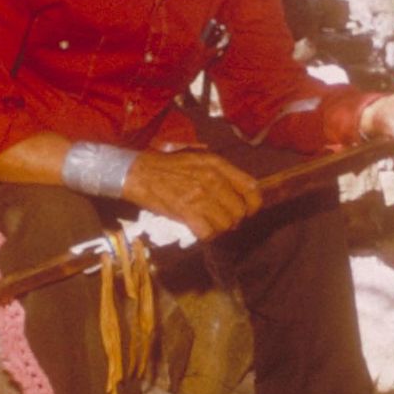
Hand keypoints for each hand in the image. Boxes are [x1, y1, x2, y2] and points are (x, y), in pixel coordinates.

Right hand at [122, 150, 261, 239]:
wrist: (139, 173)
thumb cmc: (167, 166)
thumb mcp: (197, 157)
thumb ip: (219, 171)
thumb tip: (236, 190)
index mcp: (217, 164)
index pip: (251, 187)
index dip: (254, 204)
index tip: (248, 211)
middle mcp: (212, 179)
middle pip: (239, 211)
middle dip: (233, 220)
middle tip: (222, 221)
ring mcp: (200, 196)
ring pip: (225, 224)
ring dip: (219, 229)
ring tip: (209, 225)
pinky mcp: (186, 211)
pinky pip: (208, 233)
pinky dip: (205, 236)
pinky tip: (199, 230)